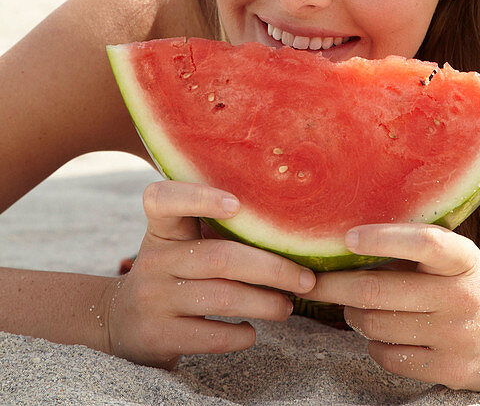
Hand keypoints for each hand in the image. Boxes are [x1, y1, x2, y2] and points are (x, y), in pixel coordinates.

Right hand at [100, 181, 315, 367]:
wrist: (119, 321)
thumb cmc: (171, 271)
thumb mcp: (179, 242)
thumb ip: (217, 229)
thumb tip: (287, 226)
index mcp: (162, 229)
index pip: (165, 199)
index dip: (201, 197)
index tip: (238, 204)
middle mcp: (154, 260)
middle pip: (220, 257)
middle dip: (271, 268)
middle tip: (305, 278)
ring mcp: (154, 299)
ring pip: (222, 298)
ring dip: (265, 303)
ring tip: (288, 306)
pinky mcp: (158, 335)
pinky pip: (211, 336)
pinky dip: (241, 336)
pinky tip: (252, 332)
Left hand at [306, 223, 479, 392]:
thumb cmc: (476, 286)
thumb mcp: (459, 259)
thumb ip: (418, 253)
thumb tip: (351, 246)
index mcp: (464, 259)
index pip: (422, 242)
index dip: (383, 238)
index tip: (348, 237)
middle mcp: (460, 296)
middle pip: (380, 292)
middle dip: (337, 287)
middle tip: (316, 283)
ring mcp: (455, 337)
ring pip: (377, 326)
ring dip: (354, 316)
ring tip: (354, 308)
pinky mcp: (450, 371)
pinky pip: (390, 357)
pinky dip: (374, 345)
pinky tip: (380, 335)